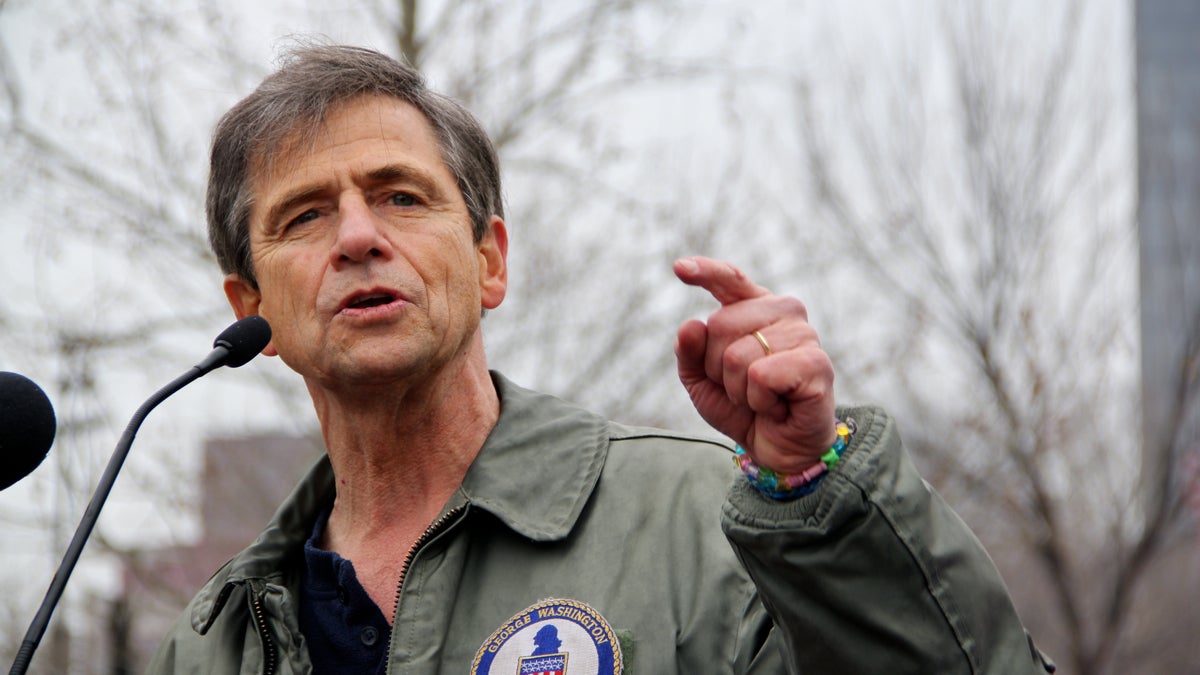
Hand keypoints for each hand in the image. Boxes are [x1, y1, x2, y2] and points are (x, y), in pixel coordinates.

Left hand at [674, 256, 836, 472]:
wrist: (778, 450)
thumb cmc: (743, 409)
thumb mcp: (701, 381)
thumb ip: (689, 352)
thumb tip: (691, 325)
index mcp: (756, 308)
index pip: (731, 279)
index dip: (706, 272)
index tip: (678, 268)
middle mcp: (784, 312)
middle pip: (719, 324)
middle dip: (717, 368)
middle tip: (743, 388)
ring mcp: (804, 334)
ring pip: (737, 355)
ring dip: (739, 390)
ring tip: (762, 399)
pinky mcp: (816, 363)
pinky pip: (761, 376)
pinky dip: (758, 401)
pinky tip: (778, 406)